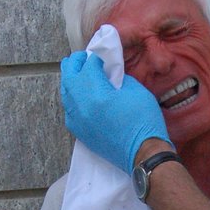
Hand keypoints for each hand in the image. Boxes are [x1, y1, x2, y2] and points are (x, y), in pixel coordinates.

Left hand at [60, 51, 169, 172]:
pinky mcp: (78, 131)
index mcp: (95, 93)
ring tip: (81, 74)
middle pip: (69, 75)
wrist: (142, 153)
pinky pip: (68, 108)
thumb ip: (118, 77)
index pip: (89, 65)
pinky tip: (81, 96)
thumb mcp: (135, 90)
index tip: (102, 55)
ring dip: (72, 80)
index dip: (96, 57)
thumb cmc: (143, 121)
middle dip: (77, 63)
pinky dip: (72, 98)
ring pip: (65, 92)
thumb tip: (108, 72)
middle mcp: (80, 105)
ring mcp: (76, 120)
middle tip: (85, 59)